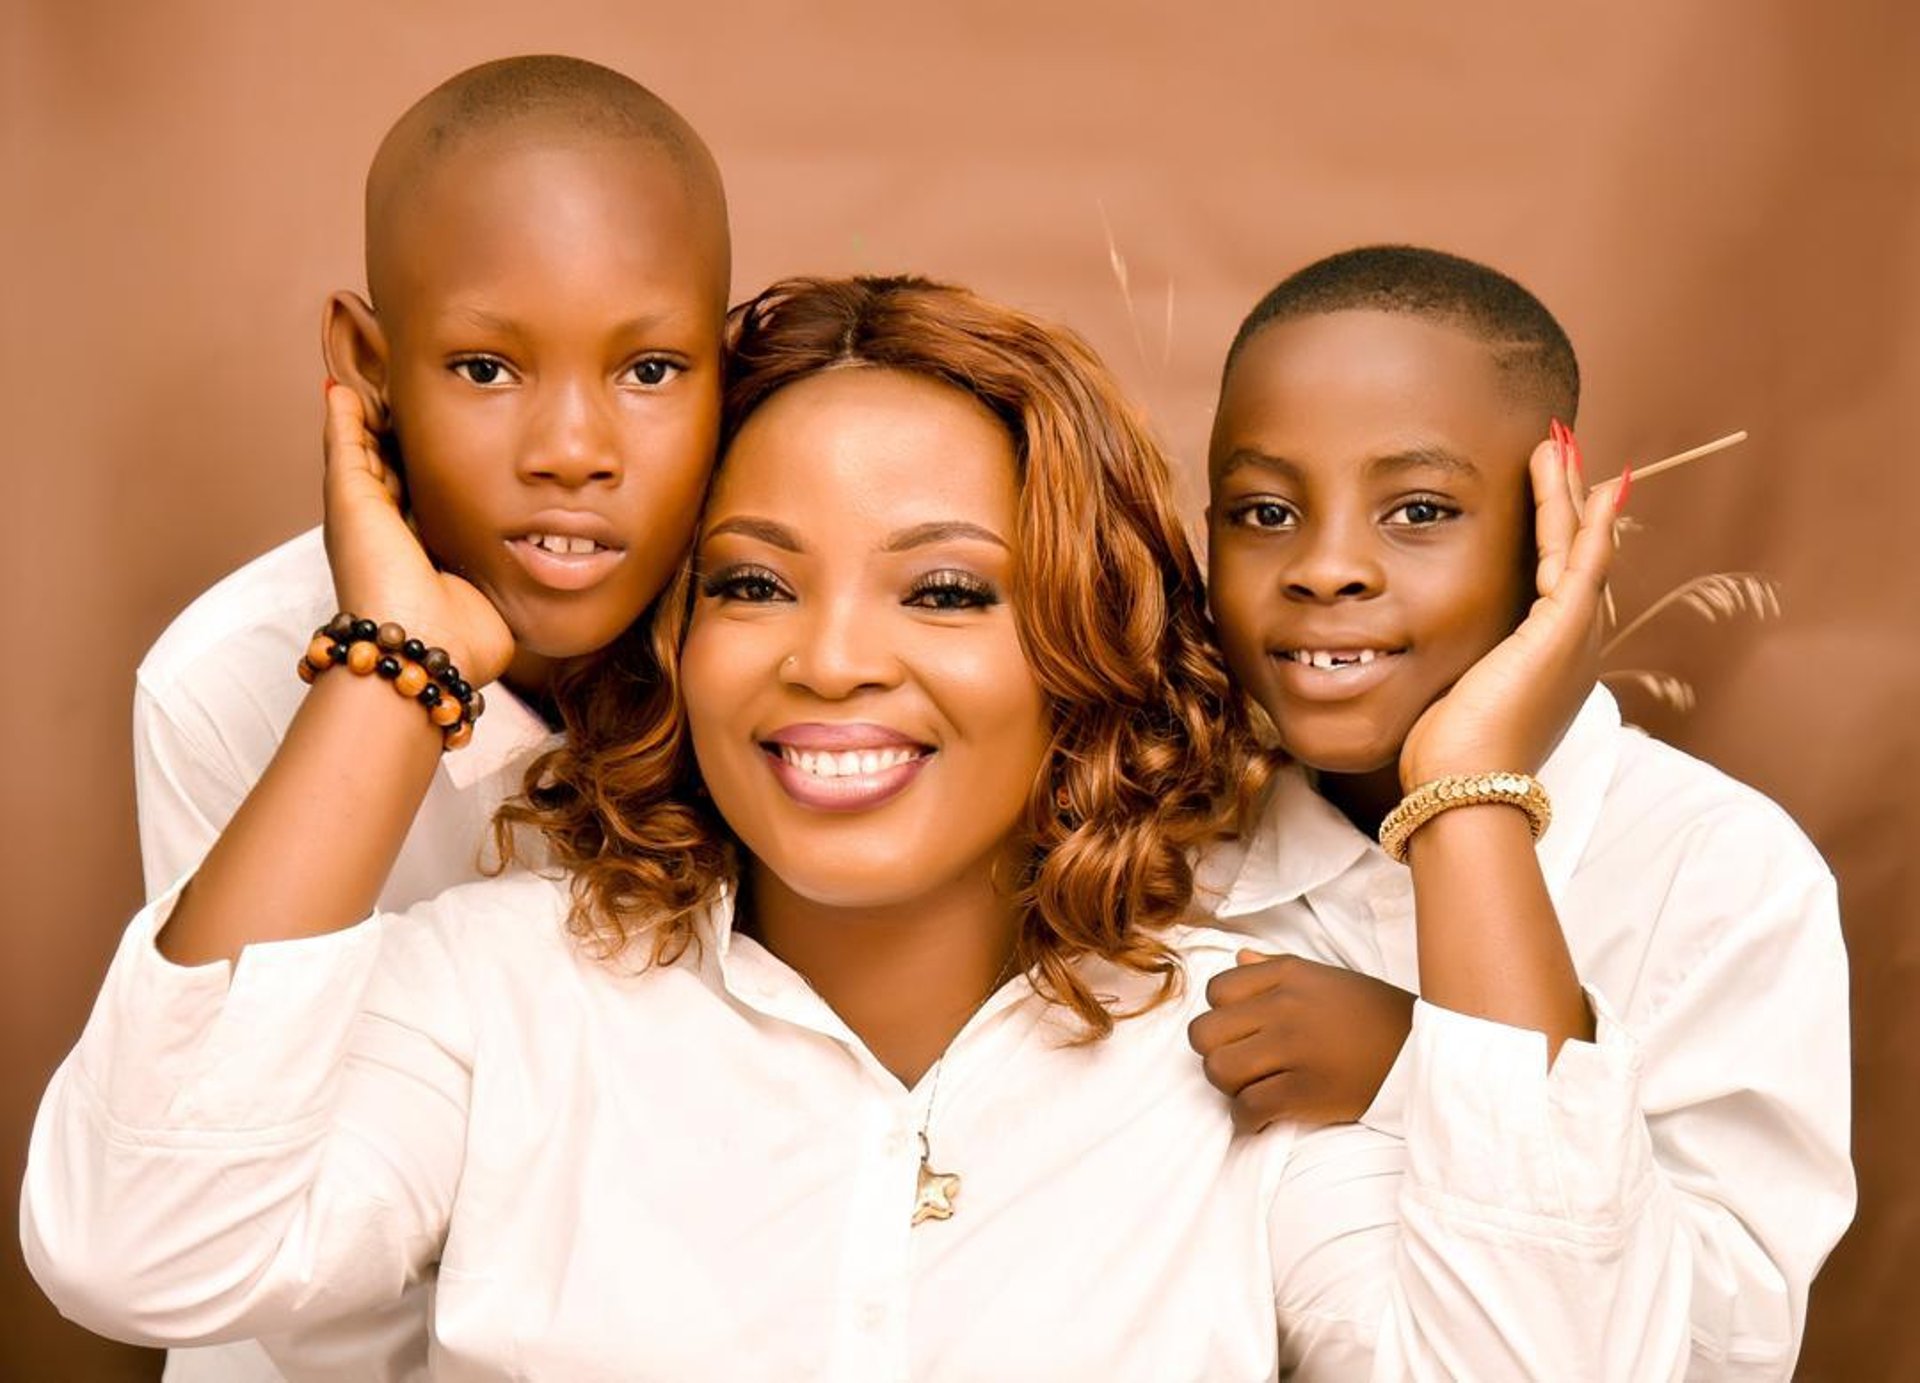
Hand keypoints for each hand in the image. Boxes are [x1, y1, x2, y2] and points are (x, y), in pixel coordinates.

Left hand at [321, 384, 512, 683]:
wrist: (427, 642)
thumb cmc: (378, 574)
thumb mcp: (351, 500)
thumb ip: (347, 445)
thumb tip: (339, 390)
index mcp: (372, 515)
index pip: (382, 456)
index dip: (392, 419)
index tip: (412, 378)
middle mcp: (409, 532)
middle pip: (421, 477)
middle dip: (433, 441)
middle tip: (457, 394)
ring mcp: (449, 552)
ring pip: (458, 499)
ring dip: (471, 470)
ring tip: (494, 424)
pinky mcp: (485, 569)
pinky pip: (495, 528)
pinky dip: (504, 502)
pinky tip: (521, 476)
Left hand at [1188, 950, 1415, 1132]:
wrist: (1423, 1053)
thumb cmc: (1373, 1015)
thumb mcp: (1326, 978)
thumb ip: (1275, 967)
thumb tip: (1237, 957)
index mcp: (1287, 975)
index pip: (1216, 992)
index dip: (1222, 1016)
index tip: (1243, 1032)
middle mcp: (1285, 1007)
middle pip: (1204, 1033)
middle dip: (1216, 1053)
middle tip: (1242, 1064)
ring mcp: (1294, 1049)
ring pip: (1218, 1071)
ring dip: (1228, 1087)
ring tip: (1253, 1088)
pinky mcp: (1306, 1091)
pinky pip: (1247, 1108)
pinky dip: (1247, 1119)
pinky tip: (1263, 1116)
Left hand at [1397, 427, 1625, 786]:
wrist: (1463, 789)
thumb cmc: (1446, 758)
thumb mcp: (1452, 699)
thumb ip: (1456, 670)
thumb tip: (1431, 663)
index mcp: (1548, 660)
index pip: (1556, 579)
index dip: (1553, 533)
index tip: (1545, 494)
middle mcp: (1573, 645)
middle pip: (1576, 553)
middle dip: (1568, 500)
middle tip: (1561, 449)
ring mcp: (1575, 636)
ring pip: (1579, 545)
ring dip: (1570, 492)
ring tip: (1560, 445)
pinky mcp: (1563, 629)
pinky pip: (1580, 557)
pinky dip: (1582, 516)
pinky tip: (1586, 479)